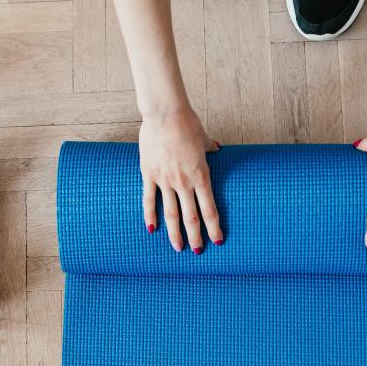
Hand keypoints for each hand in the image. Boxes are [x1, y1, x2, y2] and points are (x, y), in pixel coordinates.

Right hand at [140, 109, 222, 252]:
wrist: (165, 113)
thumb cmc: (187, 123)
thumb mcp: (203, 138)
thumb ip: (210, 148)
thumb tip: (217, 149)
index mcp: (201, 175)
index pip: (209, 209)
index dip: (214, 227)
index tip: (217, 240)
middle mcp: (184, 182)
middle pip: (191, 217)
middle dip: (196, 236)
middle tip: (198, 251)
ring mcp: (165, 180)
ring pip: (171, 213)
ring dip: (175, 233)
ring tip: (178, 248)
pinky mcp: (149, 174)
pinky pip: (149, 199)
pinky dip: (150, 215)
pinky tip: (151, 229)